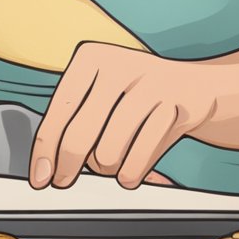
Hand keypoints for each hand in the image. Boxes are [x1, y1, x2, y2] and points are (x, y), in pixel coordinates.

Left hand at [29, 42, 216, 189]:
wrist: (199, 87)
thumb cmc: (136, 95)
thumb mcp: (99, 94)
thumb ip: (71, 123)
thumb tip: (45, 168)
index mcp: (92, 57)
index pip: (59, 113)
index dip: (44, 151)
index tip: (40, 177)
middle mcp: (120, 65)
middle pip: (79, 137)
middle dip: (68, 167)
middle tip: (64, 181)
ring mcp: (152, 84)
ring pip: (108, 153)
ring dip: (106, 169)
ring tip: (111, 165)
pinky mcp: (178, 107)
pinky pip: (139, 160)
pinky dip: (131, 174)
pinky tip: (130, 172)